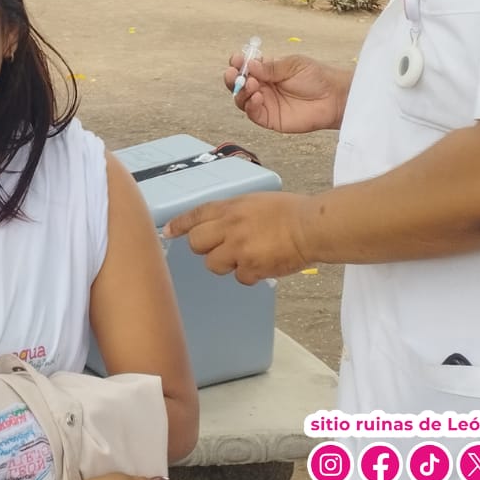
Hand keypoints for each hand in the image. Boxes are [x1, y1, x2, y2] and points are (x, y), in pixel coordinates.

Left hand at [162, 192, 309, 283]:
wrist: (311, 227)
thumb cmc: (289, 211)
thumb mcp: (255, 201)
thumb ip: (234, 213)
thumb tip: (220, 225)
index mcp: (231, 208)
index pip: (195, 215)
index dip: (179, 225)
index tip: (168, 232)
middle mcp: (229, 227)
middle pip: (197, 243)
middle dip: (204, 247)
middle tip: (220, 247)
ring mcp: (238, 249)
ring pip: (213, 264)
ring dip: (226, 263)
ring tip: (246, 256)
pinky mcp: (250, 268)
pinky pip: (239, 277)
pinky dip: (249, 274)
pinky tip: (263, 264)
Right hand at [225, 53, 350, 133]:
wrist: (334, 98)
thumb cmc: (317, 78)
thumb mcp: (293, 65)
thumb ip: (271, 67)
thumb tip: (250, 65)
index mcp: (266, 70)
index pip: (245, 66)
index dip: (237, 63)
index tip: (236, 59)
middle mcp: (263, 86)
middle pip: (238, 84)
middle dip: (232, 78)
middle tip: (234, 74)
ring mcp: (265, 103)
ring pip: (241, 99)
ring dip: (241, 92)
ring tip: (252, 84)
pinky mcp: (269, 118)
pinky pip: (253, 114)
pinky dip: (251, 105)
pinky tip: (258, 97)